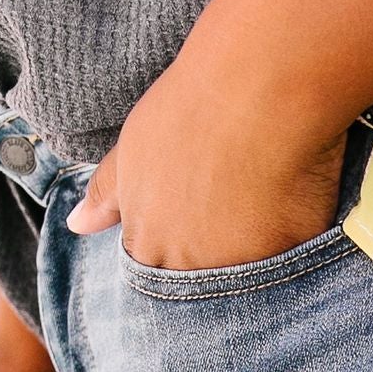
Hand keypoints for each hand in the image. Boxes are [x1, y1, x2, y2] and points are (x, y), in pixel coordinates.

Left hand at [67, 42, 345, 272]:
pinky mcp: (291, 260)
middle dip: (213, 258)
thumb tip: (77, 226)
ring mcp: (241, 269)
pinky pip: (293, 268)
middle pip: (200, 282)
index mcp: (148, 242)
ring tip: (265, 206)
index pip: (154, 270)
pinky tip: (296, 208)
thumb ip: (106, 194)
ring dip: (255, 259)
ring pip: (246, 283)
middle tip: (233, 211)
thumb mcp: (132, 148)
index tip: (194, 220)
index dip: (173, 247)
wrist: (256, 88)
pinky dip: (296, 246)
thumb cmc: (190, 107)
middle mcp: (190, 267)